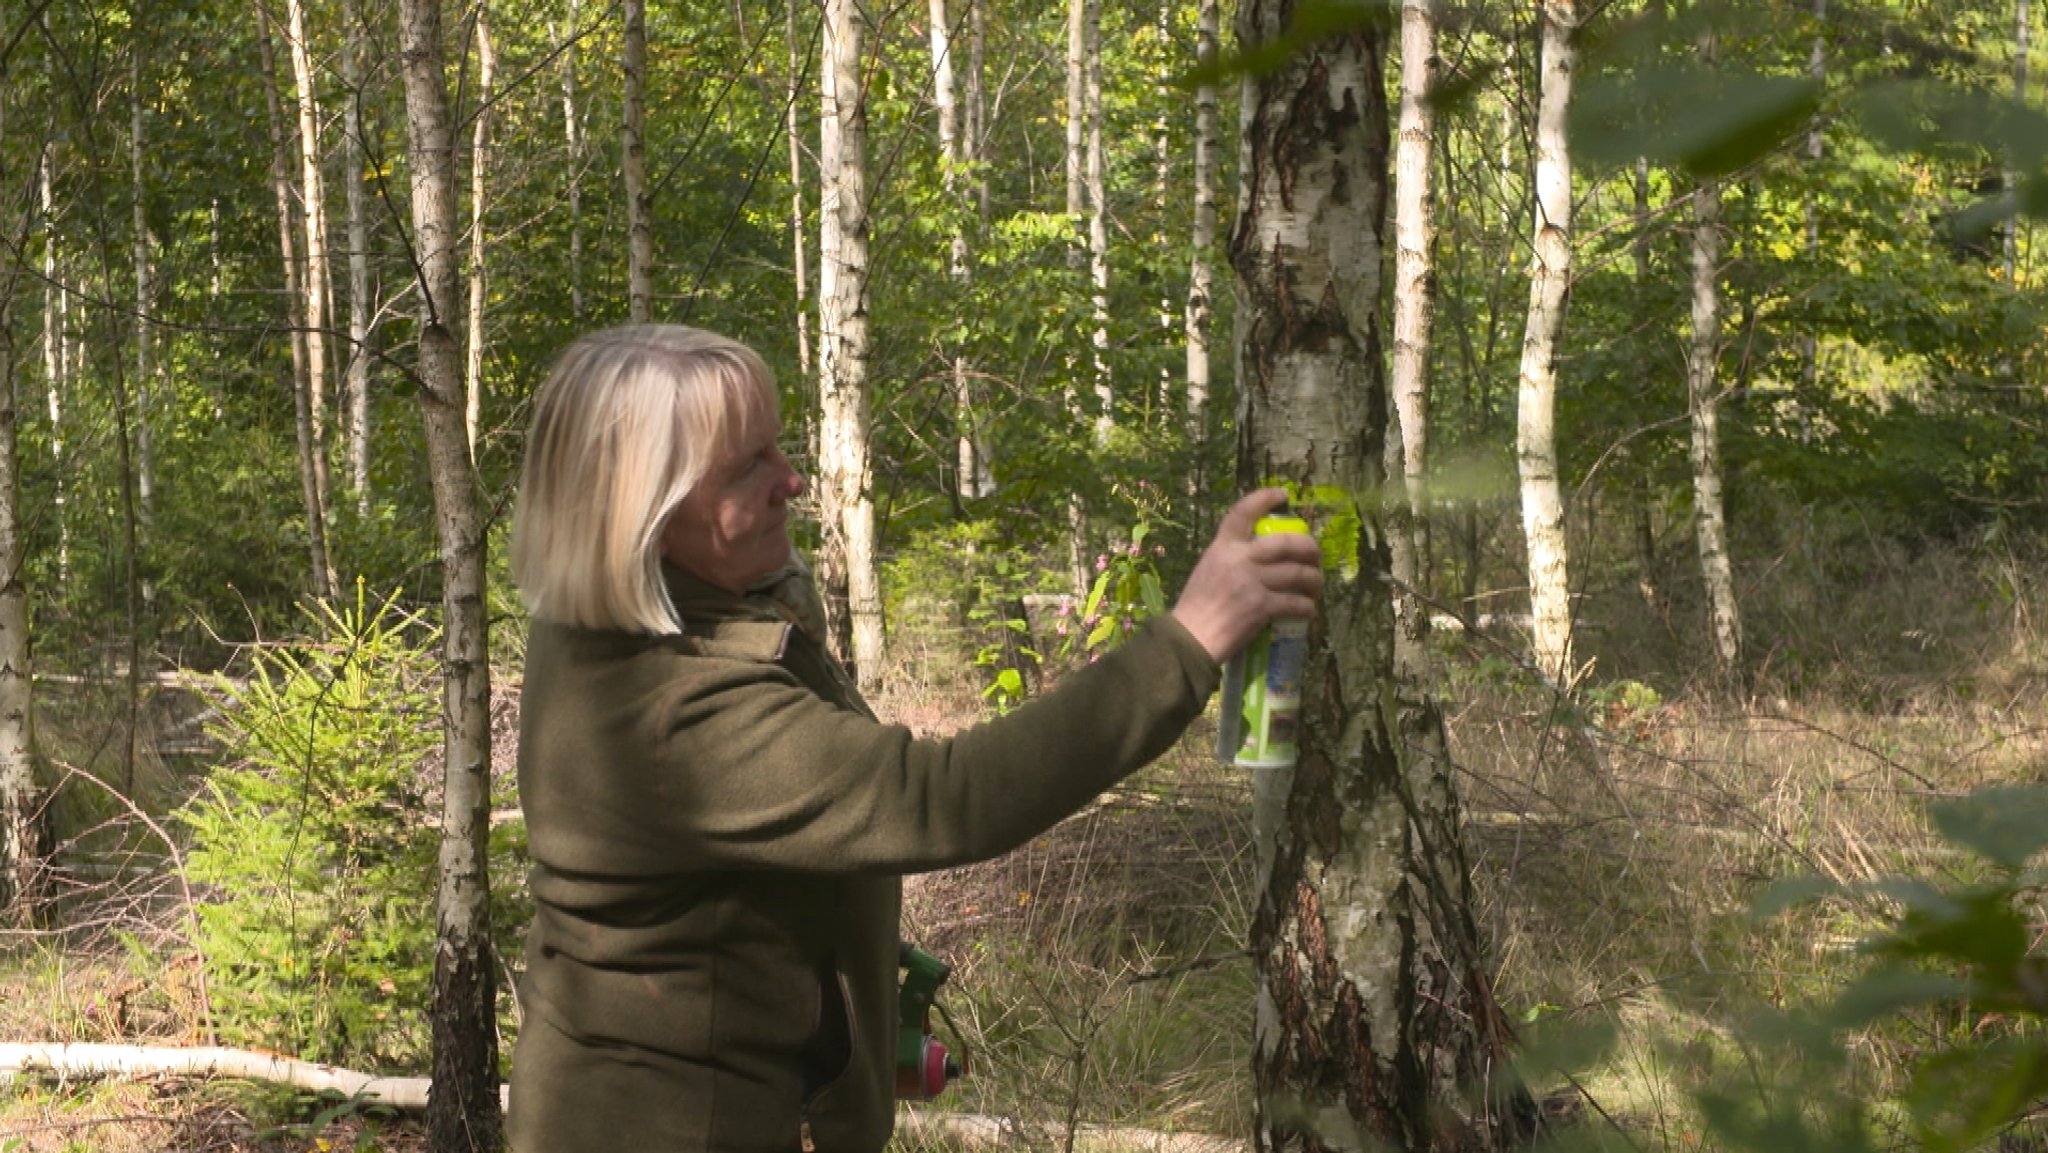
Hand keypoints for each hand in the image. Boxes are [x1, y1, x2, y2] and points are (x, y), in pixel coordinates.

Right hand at [1170, 488, 1324, 663]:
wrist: (1190, 638)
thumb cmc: (1196, 607)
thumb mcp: (1208, 570)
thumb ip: (1231, 558)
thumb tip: (1260, 556)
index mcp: (1222, 547)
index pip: (1243, 513)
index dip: (1265, 499)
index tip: (1282, 495)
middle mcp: (1239, 559)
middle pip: (1286, 542)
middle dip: (1309, 548)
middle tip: (1315, 556)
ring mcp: (1252, 582)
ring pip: (1298, 573)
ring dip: (1314, 580)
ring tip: (1315, 586)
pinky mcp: (1262, 607)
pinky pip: (1296, 603)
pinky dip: (1308, 608)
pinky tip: (1308, 611)